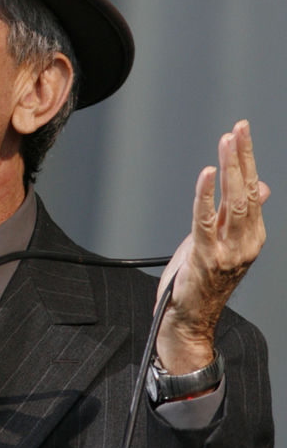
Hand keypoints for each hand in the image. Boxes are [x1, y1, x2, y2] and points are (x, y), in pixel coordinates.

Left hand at [156, 120, 269, 374]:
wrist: (189, 318)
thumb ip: (238, 214)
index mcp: (251, 236)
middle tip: (238, 129)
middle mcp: (245, 242)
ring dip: (230, 170)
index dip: (247, 160)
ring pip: (233, 202)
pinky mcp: (205, 256)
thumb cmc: (202, 280)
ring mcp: (228, 251)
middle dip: (242, 157)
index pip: (252, 190)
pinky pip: (205, 220)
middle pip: (246, 191)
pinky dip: (205, 195)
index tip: (241, 132)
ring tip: (226, 142)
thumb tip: (259, 187)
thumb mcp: (224, 242)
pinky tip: (206, 174)